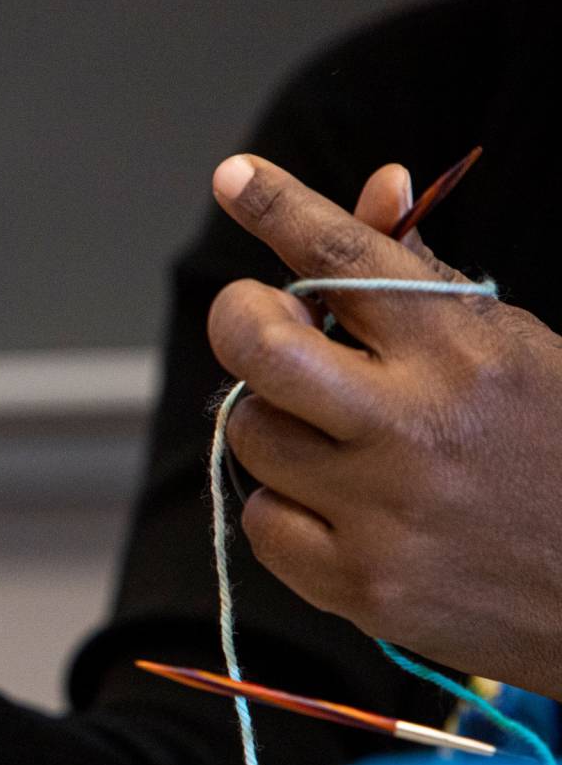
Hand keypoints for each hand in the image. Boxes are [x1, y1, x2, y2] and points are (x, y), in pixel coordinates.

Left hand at [210, 153, 561, 694]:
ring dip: (271, 420)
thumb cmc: (551, 451)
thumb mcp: (515, 350)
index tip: (234, 178)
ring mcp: (383, 511)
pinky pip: (259, 520)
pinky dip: (282, 506)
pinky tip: (339, 506)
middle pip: (259, 348)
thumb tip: (380, 188)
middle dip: (240, 321)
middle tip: (259, 321)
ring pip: (248, 433)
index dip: (280, 208)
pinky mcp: (358, 585)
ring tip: (331, 431)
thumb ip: (428, 280)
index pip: (350, 258)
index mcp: (466, 351)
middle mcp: (417, 426)